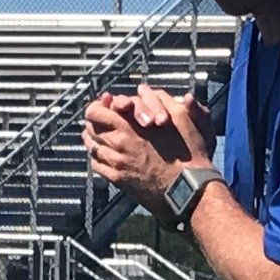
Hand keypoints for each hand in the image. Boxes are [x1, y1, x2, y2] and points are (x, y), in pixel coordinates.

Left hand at [81, 85, 213, 215]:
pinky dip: (97, 158)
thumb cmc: (189, 155)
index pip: (95, 111)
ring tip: (102, 137)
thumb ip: (163, 100)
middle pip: (90, 128)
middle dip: (94, 122)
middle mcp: (118, 143)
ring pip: (91, 147)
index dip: (98, 106)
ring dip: (94, 140)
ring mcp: (116, 163)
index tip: (106, 105)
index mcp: (128, 125)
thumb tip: (146, 89)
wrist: (190, 190)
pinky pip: (97, 166)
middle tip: (102, 121)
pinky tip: (105, 156)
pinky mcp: (119, 180)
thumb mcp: (182, 119)